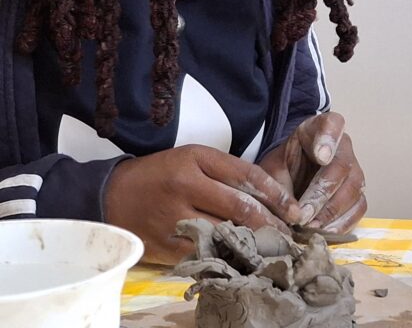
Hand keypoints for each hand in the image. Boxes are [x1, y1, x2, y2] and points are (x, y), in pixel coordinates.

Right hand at [104, 145, 301, 263]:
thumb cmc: (161, 174)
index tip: (295, 209)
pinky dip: (225, 255)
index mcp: (195, 160)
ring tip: (272, 247)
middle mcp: (186, 187)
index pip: (246, 175)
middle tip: (290, 233)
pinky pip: (204, 252)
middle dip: (271, 222)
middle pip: (240, 206)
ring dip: (251, 241)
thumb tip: (265, 194)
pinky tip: (241, 258)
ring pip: (225, 232)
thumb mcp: (192, 158)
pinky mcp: (165, 245)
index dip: (275, 194)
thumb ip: (226, 171)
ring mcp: (174, 218)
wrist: (111, 196)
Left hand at [258, 112, 366, 233]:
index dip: (328, 140)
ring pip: (353, 190)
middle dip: (321, 194)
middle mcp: (344, 146)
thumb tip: (289, 213)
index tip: (321, 156)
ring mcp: (355, 169)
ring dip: (331, 212)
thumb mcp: (272, 168)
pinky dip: (342, 224)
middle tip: (302, 215)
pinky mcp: (359, 193)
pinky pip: (359, 209)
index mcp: (321, 128)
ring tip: (310, 228)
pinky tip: (323, 233)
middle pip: (341, 166)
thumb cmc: (284, 167)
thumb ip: (277, 185)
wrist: (292, 175)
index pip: (331, 125)